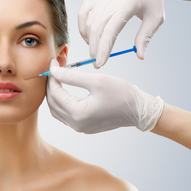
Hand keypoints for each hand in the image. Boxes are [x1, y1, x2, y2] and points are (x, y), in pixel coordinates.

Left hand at [46, 59, 163, 133]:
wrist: (140, 110)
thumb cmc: (122, 94)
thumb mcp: (96, 80)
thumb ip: (72, 76)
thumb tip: (54, 71)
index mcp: (78, 114)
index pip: (55, 93)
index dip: (52, 76)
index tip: (53, 62)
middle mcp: (75, 124)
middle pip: (52, 102)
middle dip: (51, 84)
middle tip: (55, 68)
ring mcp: (79, 127)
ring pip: (56, 110)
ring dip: (54, 93)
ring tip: (58, 77)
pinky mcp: (84, 126)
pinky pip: (65, 114)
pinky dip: (62, 101)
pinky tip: (65, 89)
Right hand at [78, 0, 171, 67]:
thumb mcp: (156, 18)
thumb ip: (145, 37)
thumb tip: (140, 56)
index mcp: (127, 6)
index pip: (110, 31)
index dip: (103, 49)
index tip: (100, 63)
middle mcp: (110, 0)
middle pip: (96, 29)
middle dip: (94, 48)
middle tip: (96, 61)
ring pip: (88, 23)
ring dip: (89, 40)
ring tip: (95, 49)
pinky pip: (82, 15)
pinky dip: (83, 28)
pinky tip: (89, 37)